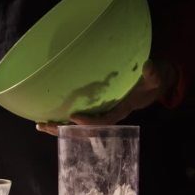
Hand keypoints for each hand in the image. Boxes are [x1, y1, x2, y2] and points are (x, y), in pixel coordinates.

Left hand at [36, 60, 176, 135]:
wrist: (150, 86)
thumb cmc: (151, 82)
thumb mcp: (155, 78)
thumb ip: (153, 74)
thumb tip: (149, 66)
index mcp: (120, 111)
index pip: (103, 121)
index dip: (89, 122)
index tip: (74, 118)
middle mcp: (106, 115)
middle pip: (83, 128)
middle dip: (64, 129)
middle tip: (45, 125)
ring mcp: (98, 113)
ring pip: (76, 125)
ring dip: (58, 126)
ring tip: (39, 124)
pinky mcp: (93, 108)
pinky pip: (76, 116)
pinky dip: (61, 117)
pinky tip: (45, 115)